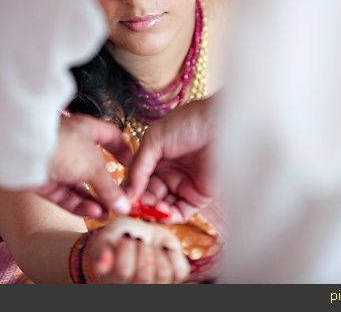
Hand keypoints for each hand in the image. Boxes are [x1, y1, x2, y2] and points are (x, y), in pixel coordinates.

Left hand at [34, 114, 133, 218]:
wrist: (23, 152)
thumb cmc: (62, 145)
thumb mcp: (94, 165)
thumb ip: (109, 188)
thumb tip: (124, 206)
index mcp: (86, 129)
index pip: (110, 136)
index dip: (122, 150)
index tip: (132, 166)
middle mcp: (72, 145)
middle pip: (95, 167)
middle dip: (108, 186)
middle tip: (121, 201)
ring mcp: (57, 163)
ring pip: (80, 185)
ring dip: (95, 200)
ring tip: (109, 213)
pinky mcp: (44, 182)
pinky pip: (66, 195)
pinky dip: (79, 204)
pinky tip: (94, 213)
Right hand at [87, 217, 189, 283]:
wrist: (137, 233)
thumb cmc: (118, 237)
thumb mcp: (106, 238)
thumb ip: (102, 250)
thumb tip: (102, 264)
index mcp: (115, 281)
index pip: (124, 271)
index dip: (126, 250)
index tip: (125, 237)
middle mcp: (136, 289)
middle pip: (144, 277)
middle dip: (142, 249)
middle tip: (137, 239)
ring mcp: (157, 285)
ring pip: (163, 273)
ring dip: (156, 251)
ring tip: (148, 244)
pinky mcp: (175, 277)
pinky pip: (180, 270)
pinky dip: (172, 253)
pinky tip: (161, 248)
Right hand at [126, 98, 216, 222]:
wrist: (219, 126)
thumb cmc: (187, 124)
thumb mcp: (154, 140)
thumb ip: (138, 167)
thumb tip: (127, 193)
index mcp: (155, 158)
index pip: (137, 180)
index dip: (130, 190)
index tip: (121, 199)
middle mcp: (168, 173)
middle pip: (147, 195)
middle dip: (140, 202)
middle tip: (135, 207)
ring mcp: (183, 185)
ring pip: (162, 206)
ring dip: (154, 211)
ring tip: (152, 207)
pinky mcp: (198, 196)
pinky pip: (180, 212)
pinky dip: (170, 216)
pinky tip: (164, 212)